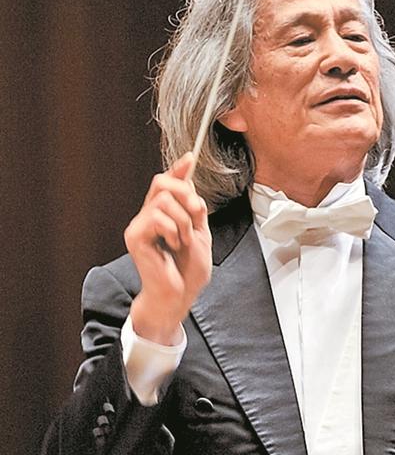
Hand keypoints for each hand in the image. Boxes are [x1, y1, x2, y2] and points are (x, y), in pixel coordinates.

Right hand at [124, 153, 211, 343]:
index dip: (177, 170)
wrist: (180, 295)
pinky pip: (157, 217)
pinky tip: (174, 245)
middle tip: (196, 213)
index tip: (190, 159)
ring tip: (184, 239)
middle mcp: (147, 217)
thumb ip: (194, 207)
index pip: (166, 183)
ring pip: (163, 200)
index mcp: (162, 215)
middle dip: (185, 193)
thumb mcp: (199, 232)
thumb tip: (190, 181)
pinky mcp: (135, 237)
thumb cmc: (188, 270)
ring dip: (183, 219)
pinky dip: (173, 229)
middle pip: (161, 182)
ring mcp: (139, 226)